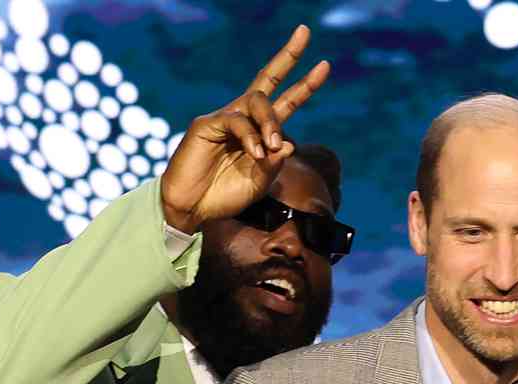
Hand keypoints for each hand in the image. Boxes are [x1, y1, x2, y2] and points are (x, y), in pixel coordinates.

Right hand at [158, 25, 329, 233]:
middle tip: (309, 41)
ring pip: (257, 102)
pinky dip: (250, 138)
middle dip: (290, 58)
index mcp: (261, 131)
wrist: (193, 209)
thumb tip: (288, 142)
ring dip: (270, 124)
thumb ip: (274, 164)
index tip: (324, 64)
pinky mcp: (206, 124)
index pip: (284, 100)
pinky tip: (256, 153)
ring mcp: (225, 118)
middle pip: (268, 81)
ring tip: (272, 147)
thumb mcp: (259, 182)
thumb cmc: (225, 195)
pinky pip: (236, 121)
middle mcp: (244, 118)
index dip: (304, 83)